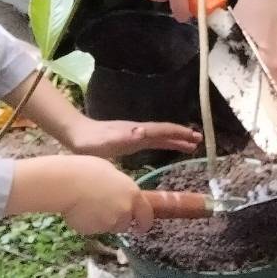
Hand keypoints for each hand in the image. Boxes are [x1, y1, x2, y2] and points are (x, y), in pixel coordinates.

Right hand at [59, 157, 154, 234]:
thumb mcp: (112, 173)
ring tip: (90, 208)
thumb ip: (121, 187)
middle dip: (119, 220)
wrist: (67, 184)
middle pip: (126, 223)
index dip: (145, 222)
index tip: (142, 227)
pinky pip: (93, 229)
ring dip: (104, 222)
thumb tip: (120, 192)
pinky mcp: (93, 230)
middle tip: (106, 210)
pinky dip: (89, 224)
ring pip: (109, 227)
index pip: (146, 215)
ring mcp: (109, 223)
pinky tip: (80, 212)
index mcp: (133, 194)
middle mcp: (124, 211)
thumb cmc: (88, 171)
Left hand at [65, 118, 201, 158]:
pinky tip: (166, 146)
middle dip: (182, 136)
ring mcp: (135, 135)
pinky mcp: (130, 140)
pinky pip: (153, 141)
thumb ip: (127, 136)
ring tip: (190, 146)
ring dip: (176, 140)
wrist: (77, 136)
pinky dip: (164, 143)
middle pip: (165, 133)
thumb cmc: (92, 142)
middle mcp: (140, 131)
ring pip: (161, 137)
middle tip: (199, 141)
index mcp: (138, 131)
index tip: (195, 137)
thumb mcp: (110, 140)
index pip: (164, 131)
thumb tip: (146, 131)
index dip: (180, 134)